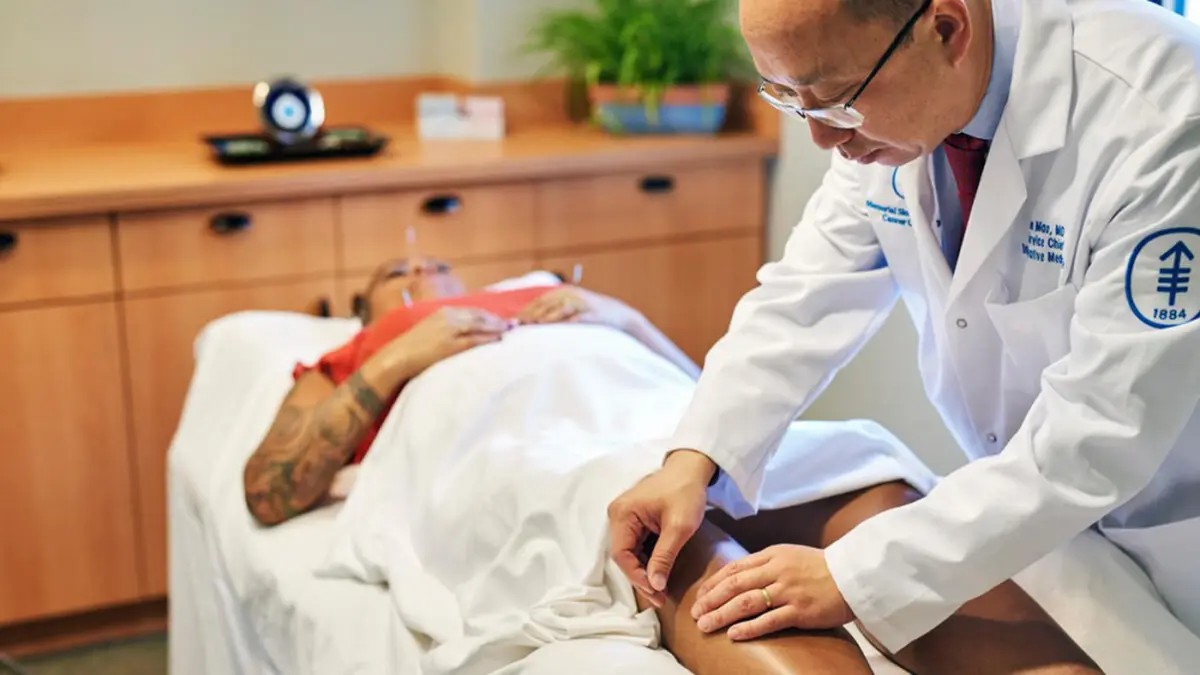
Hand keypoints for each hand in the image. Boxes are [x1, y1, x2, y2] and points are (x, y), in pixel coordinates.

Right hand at [386, 306, 509, 374]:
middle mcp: (448, 317)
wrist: (397, 357)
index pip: (472, 311)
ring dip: (496, 327)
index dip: (489, 315)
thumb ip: (446, 328)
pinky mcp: (450, 345)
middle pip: (480, 315)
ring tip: (509, 331)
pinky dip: (489, 338)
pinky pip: (474, 339)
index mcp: (443, 312)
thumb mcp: (431, 331)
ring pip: (480, 325)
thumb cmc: (412, 348)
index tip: (502, 319)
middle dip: (497, 320)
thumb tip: (463, 331)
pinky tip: (499, 340)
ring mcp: (450, 330)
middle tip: (513, 324)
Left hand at [517, 286, 639, 330]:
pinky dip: (569, 321)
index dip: (526, 311)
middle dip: (532, 314)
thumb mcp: (571, 310)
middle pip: (547, 303)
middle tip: (520, 325)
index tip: (513, 322)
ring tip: (535, 325)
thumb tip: (531, 321)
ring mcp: (583, 303)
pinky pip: (579, 317)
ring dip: (547, 316)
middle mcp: (572, 295)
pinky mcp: (593, 313)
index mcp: (564, 292)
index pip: (540, 301)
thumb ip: (553, 312)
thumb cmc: (591, 315)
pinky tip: (560, 328)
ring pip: (561, 308)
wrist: (619, 316)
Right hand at [607, 450, 714, 607]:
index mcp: (622, 514)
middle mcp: (617, 515)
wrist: (692, 469)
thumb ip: (664, 556)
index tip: (656, 592)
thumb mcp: (679, 526)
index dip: (637, 577)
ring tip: (661, 590)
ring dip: (644, 571)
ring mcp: (624, 517)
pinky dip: (647, 560)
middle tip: (660, 598)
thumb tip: (655, 585)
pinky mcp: (634, 520)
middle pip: (623, 556)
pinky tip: (659, 573)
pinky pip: (636, 546)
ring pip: (629, 553)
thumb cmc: (686, 492)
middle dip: (641, 578)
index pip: (622, 555)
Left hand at [691, 544, 853, 640]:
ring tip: (705, 625)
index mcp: (772, 555)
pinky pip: (769, 620)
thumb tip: (738, 577)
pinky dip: (749, 628)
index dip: (713, 583)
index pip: (734, 568)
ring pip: (746, 603)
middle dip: (711, 600)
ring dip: (722, 615)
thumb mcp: (789, 555)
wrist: (854, 575)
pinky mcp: (800, 610)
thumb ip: (765, 564)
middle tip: (695, 614)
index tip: (700, 595)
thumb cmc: (820, 567)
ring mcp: (788, 591)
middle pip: (734, 585)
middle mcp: (776, 571)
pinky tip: (733, 634)